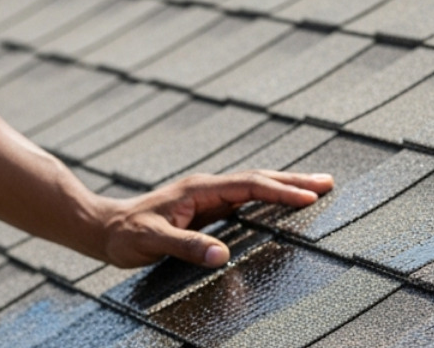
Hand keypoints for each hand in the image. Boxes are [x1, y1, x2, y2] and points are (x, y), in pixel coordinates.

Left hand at [94, 170, 333, 267]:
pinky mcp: (205, 208)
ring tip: (315, 188)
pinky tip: (279, 203)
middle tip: (328, 183)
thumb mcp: (153, 241)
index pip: (250, 185)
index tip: (309, 198)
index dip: (280, 191)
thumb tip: (222, 256)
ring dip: (285, 186)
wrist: (105, 228)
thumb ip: (187, 247)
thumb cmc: (127, 236)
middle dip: (294, 181)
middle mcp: (207, 188)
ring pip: (254, 185)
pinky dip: (268, 197)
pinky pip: (245, 198)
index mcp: (200, 189)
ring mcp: (207, 196)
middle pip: (259, 178)